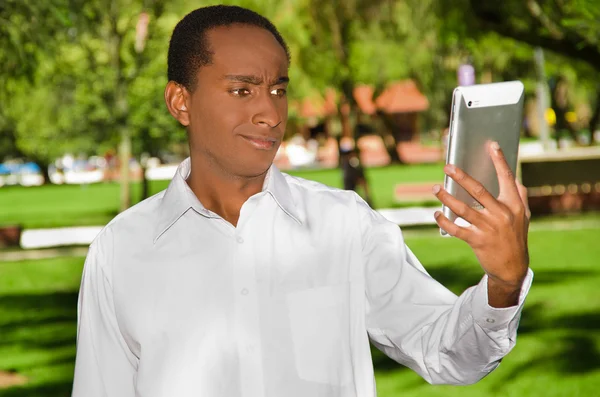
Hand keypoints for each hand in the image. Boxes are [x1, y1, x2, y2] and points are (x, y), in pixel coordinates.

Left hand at [432, 141, 529, 306]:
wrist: (512, 268)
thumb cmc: (515, 237)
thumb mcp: (523, 217)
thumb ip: (519, 197)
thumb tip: (515, 179)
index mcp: (514, 205)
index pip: (507, 178)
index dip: (499, 161)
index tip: (491, 145)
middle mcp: (502, 214)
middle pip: (479, 191)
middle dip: (461, 177)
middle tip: (447, 167)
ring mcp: (489, 228)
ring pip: (463, 209)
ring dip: (446, 197)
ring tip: (435, 188)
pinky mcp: (477, 241)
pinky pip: (456, 229)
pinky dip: (444, 221)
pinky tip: (436, 214)